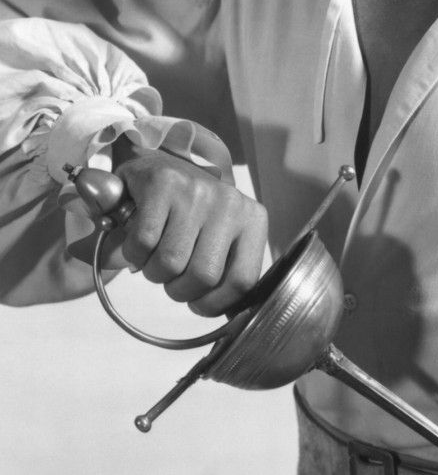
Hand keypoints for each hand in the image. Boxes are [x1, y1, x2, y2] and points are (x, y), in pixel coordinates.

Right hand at [113, 144, 267, 316]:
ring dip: (154, 272)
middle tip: (171, 275)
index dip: (213, 304)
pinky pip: (142, 244)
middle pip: (203, 277)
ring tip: (156, 254)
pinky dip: (134, 253)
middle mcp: (230, 201)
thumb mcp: (218, 239)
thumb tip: (232, 322)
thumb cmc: (192, 213)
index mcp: (252, 219)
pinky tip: (140, 240)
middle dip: (178, 289)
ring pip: (170, 264)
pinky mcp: (163, 183)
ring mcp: (197, 190)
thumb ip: (225, 274)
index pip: (242, 282)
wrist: (158, 166)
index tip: (198, 303)